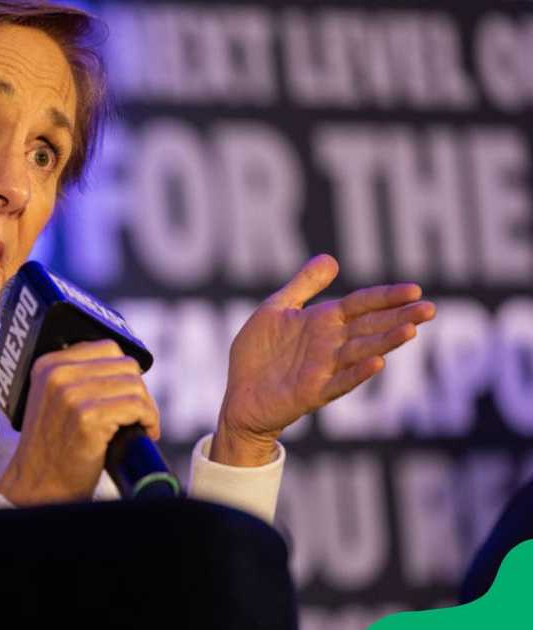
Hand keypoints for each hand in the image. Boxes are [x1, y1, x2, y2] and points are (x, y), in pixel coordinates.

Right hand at [0, 340, 160, 505]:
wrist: (40, 484)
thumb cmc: (54, 446)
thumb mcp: (53, 399)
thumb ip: (77, 376)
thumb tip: (122, 367)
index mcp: (48, 364)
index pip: (106, 347)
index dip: (124, 372)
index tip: (126, 394)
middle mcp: (57, 374)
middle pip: (124, 365)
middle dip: (138, 390)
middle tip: (137, 415)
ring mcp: (71, 395)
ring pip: (134, 385)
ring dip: (146, 407)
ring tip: (141, 425)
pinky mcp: (87, 417)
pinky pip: (136, 406)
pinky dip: (149, 420)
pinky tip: (144, 432)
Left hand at [213, 254, 435, 465]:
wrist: (238, 393)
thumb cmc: (259, 352)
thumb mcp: (277, 309)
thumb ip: (304, 285)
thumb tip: (332, 259)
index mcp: (323, 322)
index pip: (361, 305)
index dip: (386, 297)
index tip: (415, 290)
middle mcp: (329, 344)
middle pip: (369, 327)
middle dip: (399, 318)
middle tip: (429, 309)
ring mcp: (324, 369)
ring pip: (360, 352)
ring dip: (385, 342)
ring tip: (410, 330)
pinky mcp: (312, 392)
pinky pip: (338, 383)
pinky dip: (357, 373)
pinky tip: (376, 363)